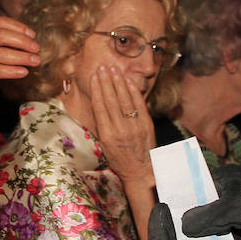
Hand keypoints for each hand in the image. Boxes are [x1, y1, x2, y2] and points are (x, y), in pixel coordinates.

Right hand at [0, 16, 39, 97]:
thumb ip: (8, 38)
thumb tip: (32, 38)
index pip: (1, 22)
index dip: (19, 27)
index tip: (33, 35)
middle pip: (1, 36)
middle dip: (23, 42)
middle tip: (36, 48)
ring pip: (1, 54)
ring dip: (22, 57)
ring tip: (35, 61)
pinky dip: (13, 71)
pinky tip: (24, 71)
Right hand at [88, 64, 154, 184]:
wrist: (141, 171)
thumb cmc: (119, 159)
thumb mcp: (104, 145)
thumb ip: (101, 125)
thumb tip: (97, 104)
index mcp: (106, 135)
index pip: (100, 107)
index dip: (96, 90)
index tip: (94, 77)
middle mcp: (120, 129)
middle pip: (111, 100)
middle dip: (106, 81)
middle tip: (102, 67)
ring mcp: (134, 126)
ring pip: (124, 99)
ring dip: (118, 82)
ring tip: (113, 69)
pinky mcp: (146, 124)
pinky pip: (139, 104)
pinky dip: (133, 91)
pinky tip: (128, 81)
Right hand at [182, 165, 240, 239]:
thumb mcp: (228, 206)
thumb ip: (204, 216)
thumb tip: (182, 226)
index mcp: (222, 181)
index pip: (194, 189)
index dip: (181, 203)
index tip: (167, 219)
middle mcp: (229, 196)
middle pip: (202, 212)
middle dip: (190, 227)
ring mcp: (239, 216)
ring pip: (214, 229)